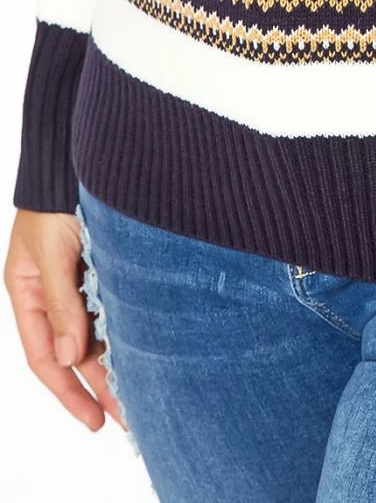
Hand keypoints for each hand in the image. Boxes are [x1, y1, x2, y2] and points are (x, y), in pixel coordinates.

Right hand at [4, 207, 127, 430]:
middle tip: (129, 418)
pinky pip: (115, 306)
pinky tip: (149, 348)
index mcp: (28, 293)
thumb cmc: (56, 197)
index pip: (45, 357)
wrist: (77, 156)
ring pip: (97, 332)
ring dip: (117, 361)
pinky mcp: (106, 265)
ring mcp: (80, 279)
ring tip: (145, 392)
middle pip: (75, 351)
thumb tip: (71, 358)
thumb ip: (61, 303)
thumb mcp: (53, 251)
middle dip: (99, 386)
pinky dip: (127, 328)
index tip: (95, 419)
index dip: (69, 391)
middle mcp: (53, 292)